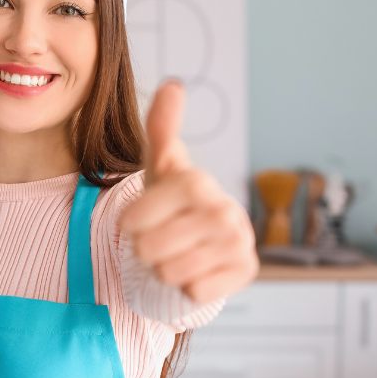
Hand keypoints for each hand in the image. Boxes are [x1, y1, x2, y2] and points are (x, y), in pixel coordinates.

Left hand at [117, 80, 258, 303]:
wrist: (206, 237)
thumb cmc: (174, 200)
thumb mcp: (161, 165)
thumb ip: (159, 127)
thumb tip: (172, 84)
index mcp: (197, 183)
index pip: (135, 220)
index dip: (130, 225)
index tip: (137, 220)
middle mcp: (225, 211)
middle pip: (149, 250)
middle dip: (146, 249)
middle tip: (162, 237)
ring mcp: (239, 243)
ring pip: (170, 273)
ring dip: (166, 269)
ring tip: (179, 251)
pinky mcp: (246, 272)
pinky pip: (193, 292)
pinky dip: (189, 286)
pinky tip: (199, 268)